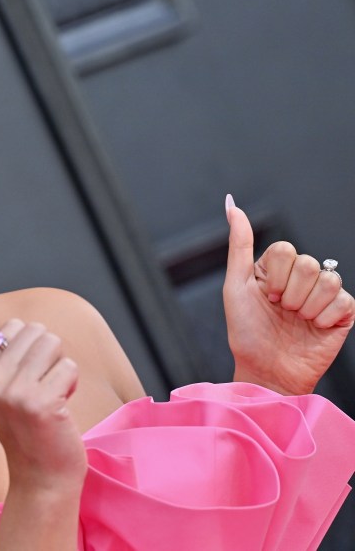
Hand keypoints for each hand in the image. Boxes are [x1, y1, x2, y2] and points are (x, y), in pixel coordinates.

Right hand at [0, 299, 85, 489]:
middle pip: (35, 331)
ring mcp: (14, 393)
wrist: (40, 473)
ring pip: (53, 343)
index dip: (28, 350)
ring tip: (51, 393)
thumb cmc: (19, 426)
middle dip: (47, 355)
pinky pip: (68, 367)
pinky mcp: (41, 404)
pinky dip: (71, 384)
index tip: (24, 379)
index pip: (12, 326)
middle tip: (41, 387)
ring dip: (60, 367)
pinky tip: (60, 407)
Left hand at [223, 196, 353, 394]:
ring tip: (296, 320)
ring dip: (306, 306)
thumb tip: (232, 205)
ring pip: (328, 280)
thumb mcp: (236, 285)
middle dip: (289, 293)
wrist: (266, 369)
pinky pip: (344, 300)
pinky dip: (323, 318)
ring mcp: (323, 295)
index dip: (274, 275)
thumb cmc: (247, 331)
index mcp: (275, 267)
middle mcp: (301, 278)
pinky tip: (313, 327)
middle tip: (281, 310)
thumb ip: (239, 244)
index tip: (265, 295)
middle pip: (308, 263)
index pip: (285, 249)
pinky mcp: (343, 313)